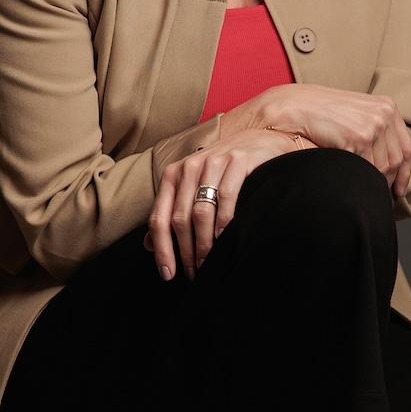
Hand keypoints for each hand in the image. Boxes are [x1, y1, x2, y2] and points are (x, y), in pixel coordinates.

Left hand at [142, 122, 312, 280]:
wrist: (261, 137)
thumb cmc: (225, 169)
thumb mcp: (194, 186)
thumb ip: (172, 212)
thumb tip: (149, 246)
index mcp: (173, 175)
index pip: (159, 218)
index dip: (162, 249)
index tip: (168, 274)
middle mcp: (189, 167)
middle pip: (179, 219)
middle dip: (185, 251)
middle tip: (195, 273)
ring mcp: (213, 162)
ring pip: (200, 211)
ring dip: (204, 243)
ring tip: (210, 262)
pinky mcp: (238, 161)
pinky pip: (226, 197)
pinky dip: (224, 222)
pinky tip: (226, 238)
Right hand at [253, 85, 410, 205]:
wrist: (296, 107)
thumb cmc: (321, 113)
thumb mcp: (356, 116)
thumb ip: (373, 132)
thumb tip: (387, 165)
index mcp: (387, 107)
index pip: (406, 147)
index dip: (405, 173)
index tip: (399, 190)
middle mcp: (384, 115)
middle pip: (395, 160)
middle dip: (388, 182)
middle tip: (380, 198)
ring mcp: (372, 126)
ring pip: (381, 168)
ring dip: (371, 183)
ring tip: (362, 192)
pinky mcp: (357, 138)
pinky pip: (364, 168)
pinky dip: (357, 178)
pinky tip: (350, 183)